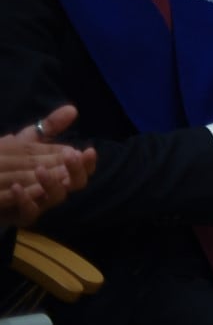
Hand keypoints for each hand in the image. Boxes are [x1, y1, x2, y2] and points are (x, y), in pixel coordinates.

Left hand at [0, 106, 96, 226]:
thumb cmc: (11, 163)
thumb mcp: (29, 141)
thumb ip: (50, 126)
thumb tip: (73, 109)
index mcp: (61, 170)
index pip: (83, 169)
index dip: (88, 162)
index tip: (88, 150)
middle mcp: (56, 188)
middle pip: (77, 184)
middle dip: (76, 170)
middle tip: (70, 156)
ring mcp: (41, 203)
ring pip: (57, 197)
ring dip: (51, 183)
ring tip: (39, 168)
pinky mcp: (22, 215)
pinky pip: (29, 212)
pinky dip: (25, 200)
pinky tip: (16, 186)